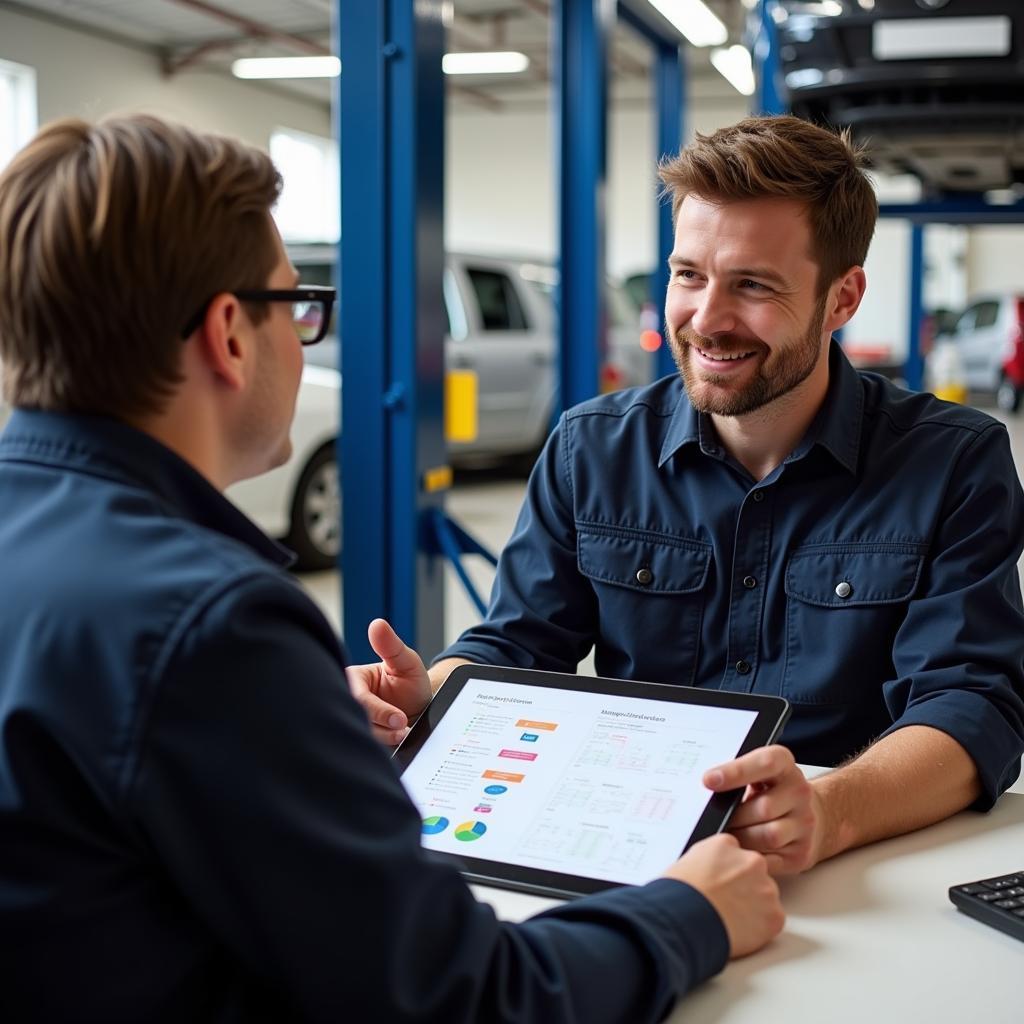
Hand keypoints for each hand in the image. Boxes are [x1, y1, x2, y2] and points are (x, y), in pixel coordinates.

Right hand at [345, 619, 431, 744]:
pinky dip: (385, 747)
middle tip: (404, 728)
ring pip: (362, 736)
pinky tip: (397, 741)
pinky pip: (366, 748)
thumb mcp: (406, 661)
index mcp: (351, 679)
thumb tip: (377, 624)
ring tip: (404, 732)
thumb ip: (391, 645)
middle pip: (356, 719)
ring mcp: (352, 720)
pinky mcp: (360, 738)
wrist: (420, 709)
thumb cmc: (410, 682)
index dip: (378, 710)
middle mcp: (348, 700)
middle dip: (383, 728)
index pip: (357, 698)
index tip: (400, 718)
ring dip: (386, 739)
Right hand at [664, 834, 783, 958]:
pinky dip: (760, 929)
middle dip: (744, 889)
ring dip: (754, 908)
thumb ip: (707, 862)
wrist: (684, 920)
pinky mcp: (774, 915)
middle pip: (755, 874)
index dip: (728, 873)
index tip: (723, 885)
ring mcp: (766, 888)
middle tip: (726, 904)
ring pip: (766, 898)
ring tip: (729, 920)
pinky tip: (739, 931)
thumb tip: (710, 873)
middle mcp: (751, 861)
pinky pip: (772, 921)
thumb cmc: (678, 895)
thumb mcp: (685, 863)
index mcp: (726, 845)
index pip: (736, 855)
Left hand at [703, 745, 822, 875]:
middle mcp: (800, 793)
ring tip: (726, 835)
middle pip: (764, 807)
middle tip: (713, 818)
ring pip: (769, 836)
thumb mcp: (756, 773)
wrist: (806, 813)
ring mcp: (804, 824)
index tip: (708, 780)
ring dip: (742, 838)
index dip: (736, 771)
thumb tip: (706, 786)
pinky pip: (771, 861)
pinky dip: (751, 859)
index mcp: (785, 766)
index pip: (765, 763)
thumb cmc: (769, 790)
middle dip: (734, 816)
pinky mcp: (801, 853)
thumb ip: (736, 775)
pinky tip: (739, 853)